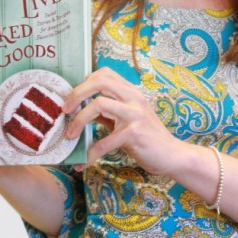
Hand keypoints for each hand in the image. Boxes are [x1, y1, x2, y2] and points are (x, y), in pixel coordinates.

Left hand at [63, 67, 183, 174]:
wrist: (172, 155)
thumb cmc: (147, 137)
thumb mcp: (127, 118)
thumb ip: (108, 111)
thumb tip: (80, 109)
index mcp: (131, 92)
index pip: (104, 73)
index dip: (85, 82)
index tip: (73, 99)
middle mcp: (133, 97)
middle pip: (99, 82)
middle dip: (76, 94)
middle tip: (65, 110)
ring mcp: (134, 114)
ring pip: (98, 105)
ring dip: (79, 120)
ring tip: (70, 135)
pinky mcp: (134, 133)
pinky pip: (104, 142)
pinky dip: (89, 154)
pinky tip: (83, 163)